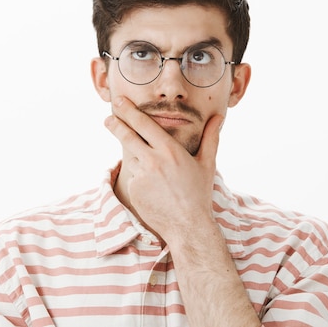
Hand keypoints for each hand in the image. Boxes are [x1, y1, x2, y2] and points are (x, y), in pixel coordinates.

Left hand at [104, 96, 223, 241]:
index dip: (129, 111)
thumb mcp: (207, 163)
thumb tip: (219, 117)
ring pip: (131, 158)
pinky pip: (133, 176)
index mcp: (169, 150)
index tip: (120, 102)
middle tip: (108, 118)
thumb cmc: (199, 193)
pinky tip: (153, 188)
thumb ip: (211, 137)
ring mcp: (141, 176)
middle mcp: (153, 160)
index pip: (143, 124)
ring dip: (135, 158)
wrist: (188, 225)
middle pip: (127, 136)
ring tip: (152, 170)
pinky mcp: (134, 189)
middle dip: (116, 124)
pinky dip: (139, 177)